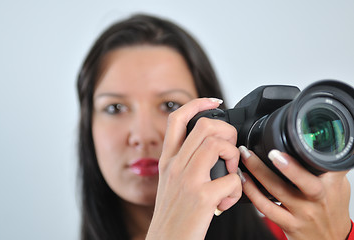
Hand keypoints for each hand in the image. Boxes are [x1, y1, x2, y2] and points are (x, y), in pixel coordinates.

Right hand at [146, 98, 241, 239]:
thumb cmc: (173, 215)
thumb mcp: (172, 182)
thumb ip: (186, 162)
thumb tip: (213, 148)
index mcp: (168, 160)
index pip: (177, 118)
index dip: (197, 103)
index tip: (214, 102)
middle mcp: (175, 165)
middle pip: (204, 126)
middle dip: (227, 132)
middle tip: (230, 150)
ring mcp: (188, 180)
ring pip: (217, 145)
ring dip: (233, 157)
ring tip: (230, 173)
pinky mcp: (202, 198)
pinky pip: (232, 180)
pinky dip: (237, 190)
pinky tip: (227, 201)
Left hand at [239, 146, 350, 239]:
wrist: (330, 239)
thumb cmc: (332, 208)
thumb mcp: (337, 184)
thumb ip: (325, 164)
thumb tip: (315, 142)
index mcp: (330, 185)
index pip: (321, 167)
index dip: (307, 156)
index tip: (292, 143)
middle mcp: (317, 200)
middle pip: (303, 181)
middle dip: (287, 166)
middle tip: (270, 152)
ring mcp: (302, 212)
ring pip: (278, 191)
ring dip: (259, 172)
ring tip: (246, 157)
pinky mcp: (288, 224)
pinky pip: (265, 207)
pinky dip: (252, 192)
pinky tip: (243, 179)